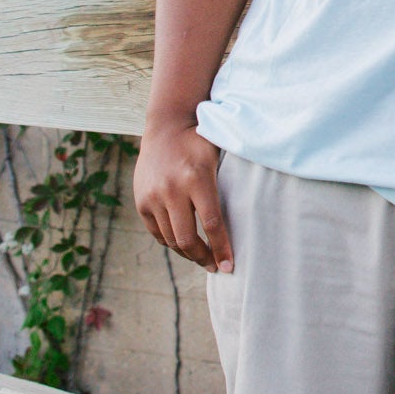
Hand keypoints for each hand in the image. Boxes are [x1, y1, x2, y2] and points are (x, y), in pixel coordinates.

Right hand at [134, 118, 232, 271]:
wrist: (165, 126)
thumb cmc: (200, 142)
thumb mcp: (219, 156)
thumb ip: (229, 184)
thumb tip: (254, 216)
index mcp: (196, 178)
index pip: (211, 224)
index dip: (221, 249)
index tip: (229, 267)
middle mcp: (171, 190)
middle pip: (187, 239)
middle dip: (203, 258)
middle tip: (214, 266)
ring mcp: (152, 196)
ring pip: (170, 239)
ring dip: (187, 253)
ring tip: (201, 257)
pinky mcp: (141, 201)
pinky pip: (157, 232)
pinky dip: (170, 241)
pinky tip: (183, 244)